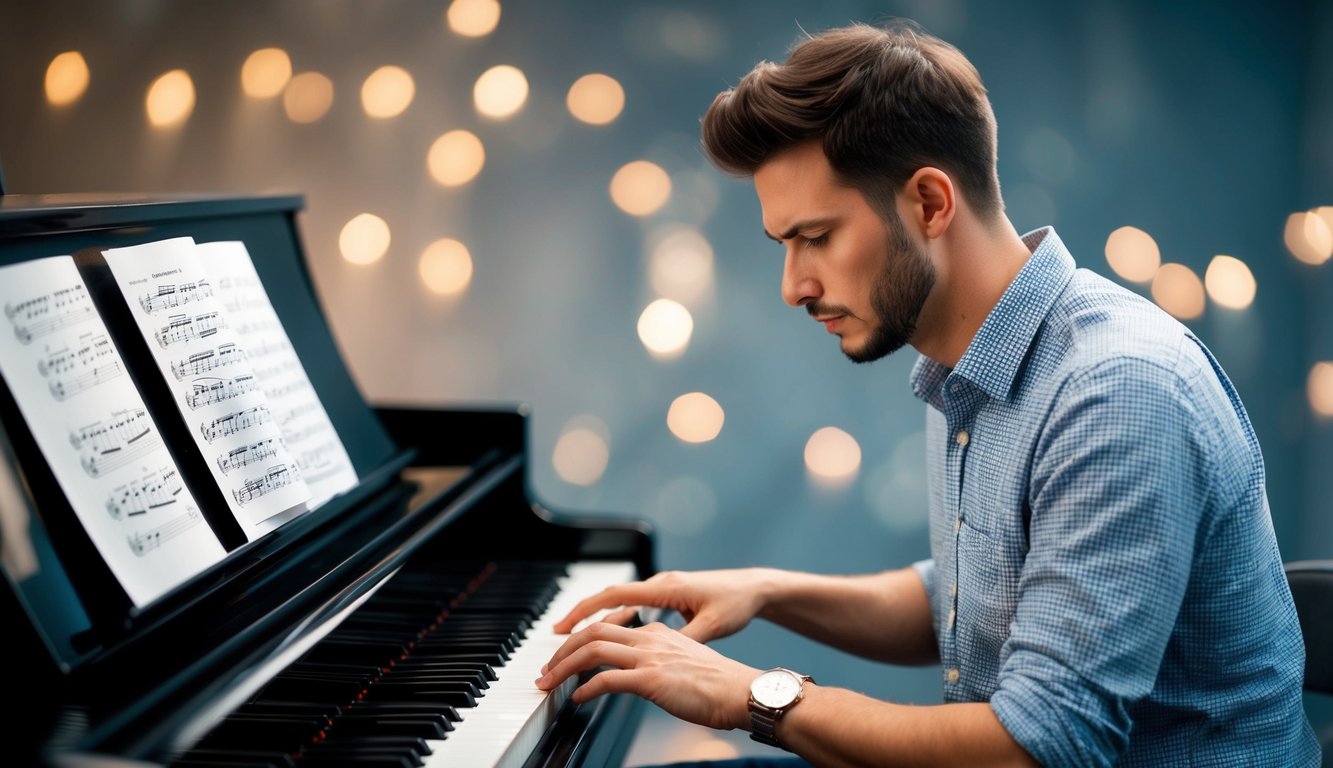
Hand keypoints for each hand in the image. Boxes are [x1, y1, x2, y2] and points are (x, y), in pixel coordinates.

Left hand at [535, 621, 759, 730]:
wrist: (742, 691)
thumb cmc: (720, 685)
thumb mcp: (685, 664)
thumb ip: (660, 663)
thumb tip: (640, 677)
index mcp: (658, 633)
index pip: (610, 627)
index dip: (582, 640)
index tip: (567, 654)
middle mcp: (650, 638)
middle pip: (593, 632)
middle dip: (562, 649)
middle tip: (546, 668)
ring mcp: (650, 657)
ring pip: (593, 650)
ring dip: (564, 666)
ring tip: (549, 682)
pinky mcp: (651, 679)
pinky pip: (606, 679)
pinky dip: (585, 688)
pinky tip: (576, 698)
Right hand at [552, 568, 775, 642]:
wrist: (755, 588)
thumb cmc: (736, 602)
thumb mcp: (712, 626)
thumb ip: (684, 639)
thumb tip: (661, 653)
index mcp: (666, 588)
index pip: (615, 594)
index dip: (586, 609)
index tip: (564, 625)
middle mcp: (660, 585)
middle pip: (609, 598)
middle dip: (581, 615)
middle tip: (557, 636)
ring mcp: (663, 590)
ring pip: (621, 603)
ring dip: (598, 619)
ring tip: (575, 639)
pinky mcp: (669, 597)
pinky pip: (635, 607)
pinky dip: (617, 619)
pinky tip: (610, 636)